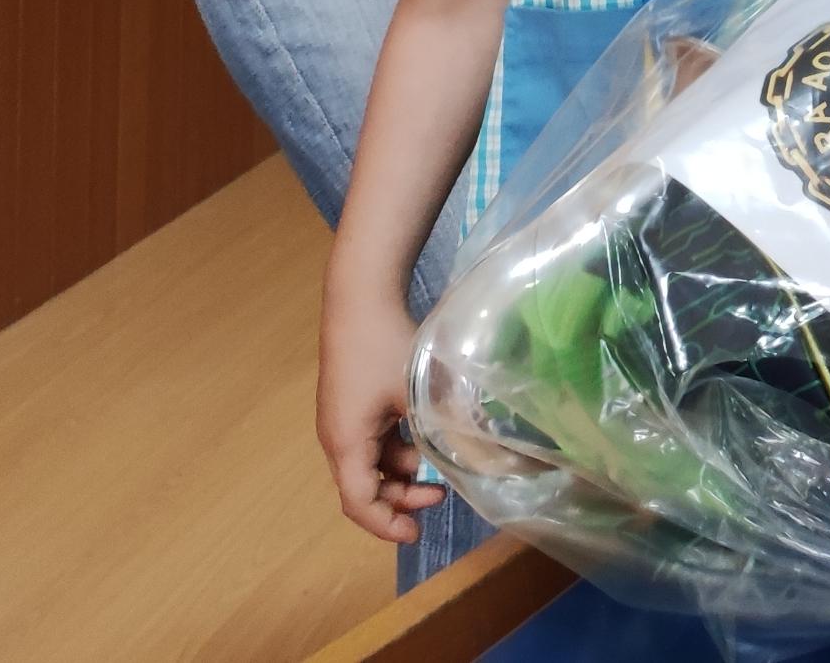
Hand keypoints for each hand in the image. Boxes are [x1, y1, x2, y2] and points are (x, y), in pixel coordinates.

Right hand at [316, 294, 439, 543]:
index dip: (385, 523)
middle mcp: (338, 437)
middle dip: (401, 497)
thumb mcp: (420, 391)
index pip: (358, 502)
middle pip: (365, 486)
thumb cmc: (385, 346)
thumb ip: (449, 427)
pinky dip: (399, 448)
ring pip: (372, 463)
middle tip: (440, 494)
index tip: (415, 533)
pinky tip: (428, 438)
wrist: (360, 297)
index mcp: (345, 443)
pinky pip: (375, 440)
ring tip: (441, 466)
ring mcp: (344, 419)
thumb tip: (491, 457)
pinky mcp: (355, 403)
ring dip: (403, 471)